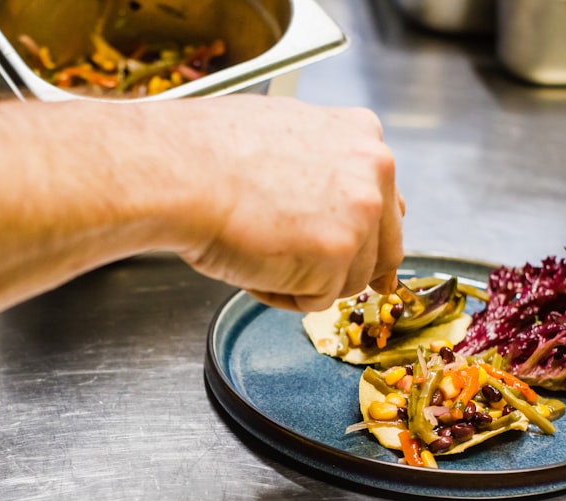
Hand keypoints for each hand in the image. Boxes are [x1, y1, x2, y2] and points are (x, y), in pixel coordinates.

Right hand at [170, 95, 403, 311]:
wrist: (181, 172)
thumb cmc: (208, 153)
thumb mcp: (280, 136)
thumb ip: (320, 167)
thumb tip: (325, 201)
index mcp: (360, 135)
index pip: (385, 200)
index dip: (364, 235)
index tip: (350, 251)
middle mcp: (373, 171)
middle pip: (381, 247)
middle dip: (345, 267)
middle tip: (306, 271)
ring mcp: (360, 216)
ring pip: (349, 279)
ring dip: (305, 280)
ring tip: (256, 251)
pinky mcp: (338, 257)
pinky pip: (317, 300)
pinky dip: (283, 294)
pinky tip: (252, 264)